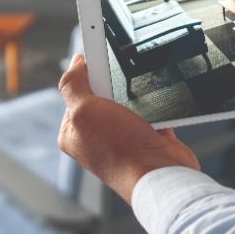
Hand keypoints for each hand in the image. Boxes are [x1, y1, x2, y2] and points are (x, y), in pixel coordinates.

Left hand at [58, 55, 198, 202]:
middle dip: (114, 87)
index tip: (100, 59)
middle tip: (121, 88)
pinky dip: (157, 109)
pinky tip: (157, 113)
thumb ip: (73, 85)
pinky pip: (152, 113)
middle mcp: (96, 137)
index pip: (75, 92)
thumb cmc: (120, 151)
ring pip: (129, 103)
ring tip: (139, 104)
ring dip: (137, 98)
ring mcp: (122, 139)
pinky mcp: (148, 139)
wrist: (160, 176)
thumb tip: (74, 62)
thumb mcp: (84, 110)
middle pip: (103, 95)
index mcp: (74, 132)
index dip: (87, 75)